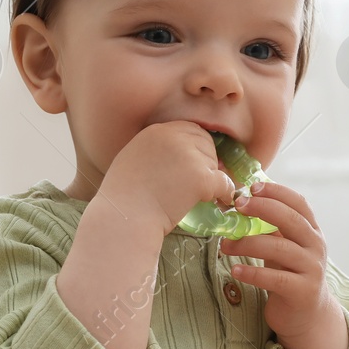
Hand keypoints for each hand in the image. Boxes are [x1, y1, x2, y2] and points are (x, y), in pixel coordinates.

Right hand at [102, 121, 237, 235]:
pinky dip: (225, 193)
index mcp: (157, 131)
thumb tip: (181, 157)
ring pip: (214, 164)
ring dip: (210, 179)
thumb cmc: (123, 197)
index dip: (196, 147)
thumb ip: (156, 150)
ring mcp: (189, 156)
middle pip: (206, 144)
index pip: (190, 130)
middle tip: (199, 181)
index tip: (195, 163)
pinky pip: (223, 183)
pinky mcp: (200, 178)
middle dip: (206, 161)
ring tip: (197, 196)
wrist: (124, 218)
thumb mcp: (133, 159)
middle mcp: (174, 137)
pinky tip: (221, 200)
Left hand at [219, 180, 347, 348]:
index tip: (252, 188)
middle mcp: (315, 246)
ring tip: (225, 245)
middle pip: (291, 220)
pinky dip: (252, 273)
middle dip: (263, 209)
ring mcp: (311, 269)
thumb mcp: (284, 246)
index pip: (298, 203)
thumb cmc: (289, 274)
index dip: (277, 192)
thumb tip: (240, 202)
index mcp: (311, 231)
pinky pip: (275, 279)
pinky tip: (235, 270)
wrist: (306, 315)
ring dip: (249, 243)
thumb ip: (271, 227)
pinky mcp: (302, 291)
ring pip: (280, 249)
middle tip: (238, 206)